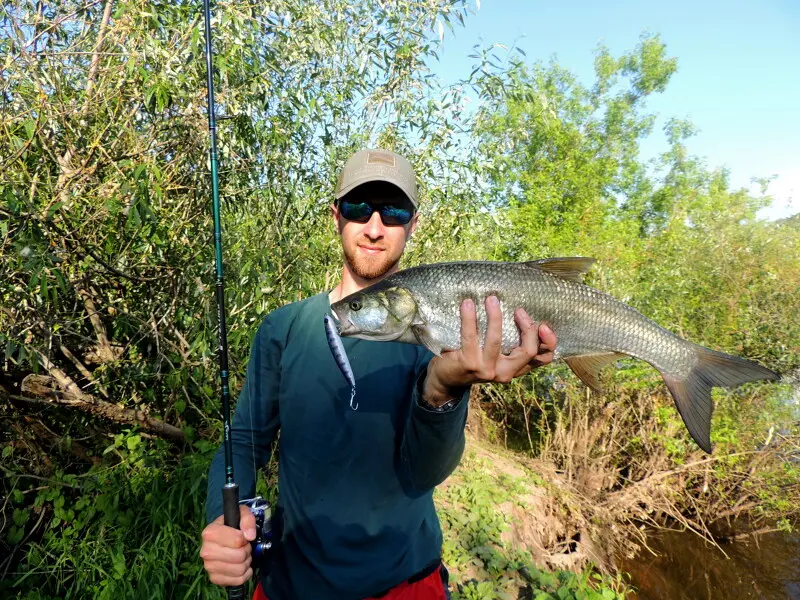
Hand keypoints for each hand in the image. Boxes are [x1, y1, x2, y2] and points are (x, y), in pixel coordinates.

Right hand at [200, 504, 255, 586]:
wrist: (224, 539)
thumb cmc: (233, 526)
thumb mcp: (242, 514)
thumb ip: (247, 519)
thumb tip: (250, 536)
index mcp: (209, 532)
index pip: (237, 540)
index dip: (245, 538)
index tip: (242, 536)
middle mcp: (205, 551)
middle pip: (239, 556)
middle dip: (247, 551)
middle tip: (245, 547)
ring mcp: (208, 567)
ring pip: (239, 569)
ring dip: (247, 563)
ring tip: (243, 556)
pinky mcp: (214, 578)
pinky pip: (237, 581)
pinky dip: (245, 575)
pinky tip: (242, 566)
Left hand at [424, 296, 556, 404]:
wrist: (446, 379)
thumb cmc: (474, 359)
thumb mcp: (496, 354)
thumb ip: (510, 341)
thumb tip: (520, 309)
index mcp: (516, 368)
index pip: (544, 358)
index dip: (549, 341)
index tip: (543, 324)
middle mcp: (505, 372)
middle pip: (528, 351)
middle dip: (528, 328)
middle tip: (519, 310)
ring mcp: (487, 370)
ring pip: (497, 341)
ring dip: (495, 317)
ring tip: (491, 299)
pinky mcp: (468, 364)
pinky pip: (470, 336)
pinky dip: (469, 318)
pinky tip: (467, 304)